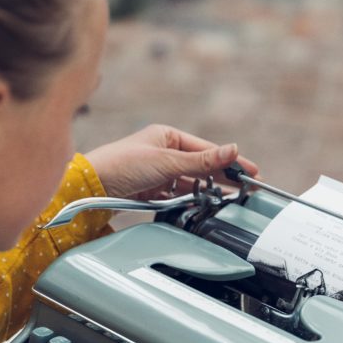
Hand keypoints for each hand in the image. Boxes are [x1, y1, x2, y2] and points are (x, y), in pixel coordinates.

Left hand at [84, 124, 259, 199]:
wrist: (90, 187)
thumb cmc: (123, 164)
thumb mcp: (168, 161)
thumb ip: (203, 161)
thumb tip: (232, 150)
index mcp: (167, 136)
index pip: (206, 149)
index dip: (230, 161)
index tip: (252, 172)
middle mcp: (163, 152)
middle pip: (200, 166)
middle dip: (222, 178)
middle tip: (247, 190)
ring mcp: (156, 172)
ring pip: (189, 183)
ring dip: (207, 191)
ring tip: (229, 201)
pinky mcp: (149, 191)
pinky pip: (176, 195)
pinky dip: (189, 200)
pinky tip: (203, 206)